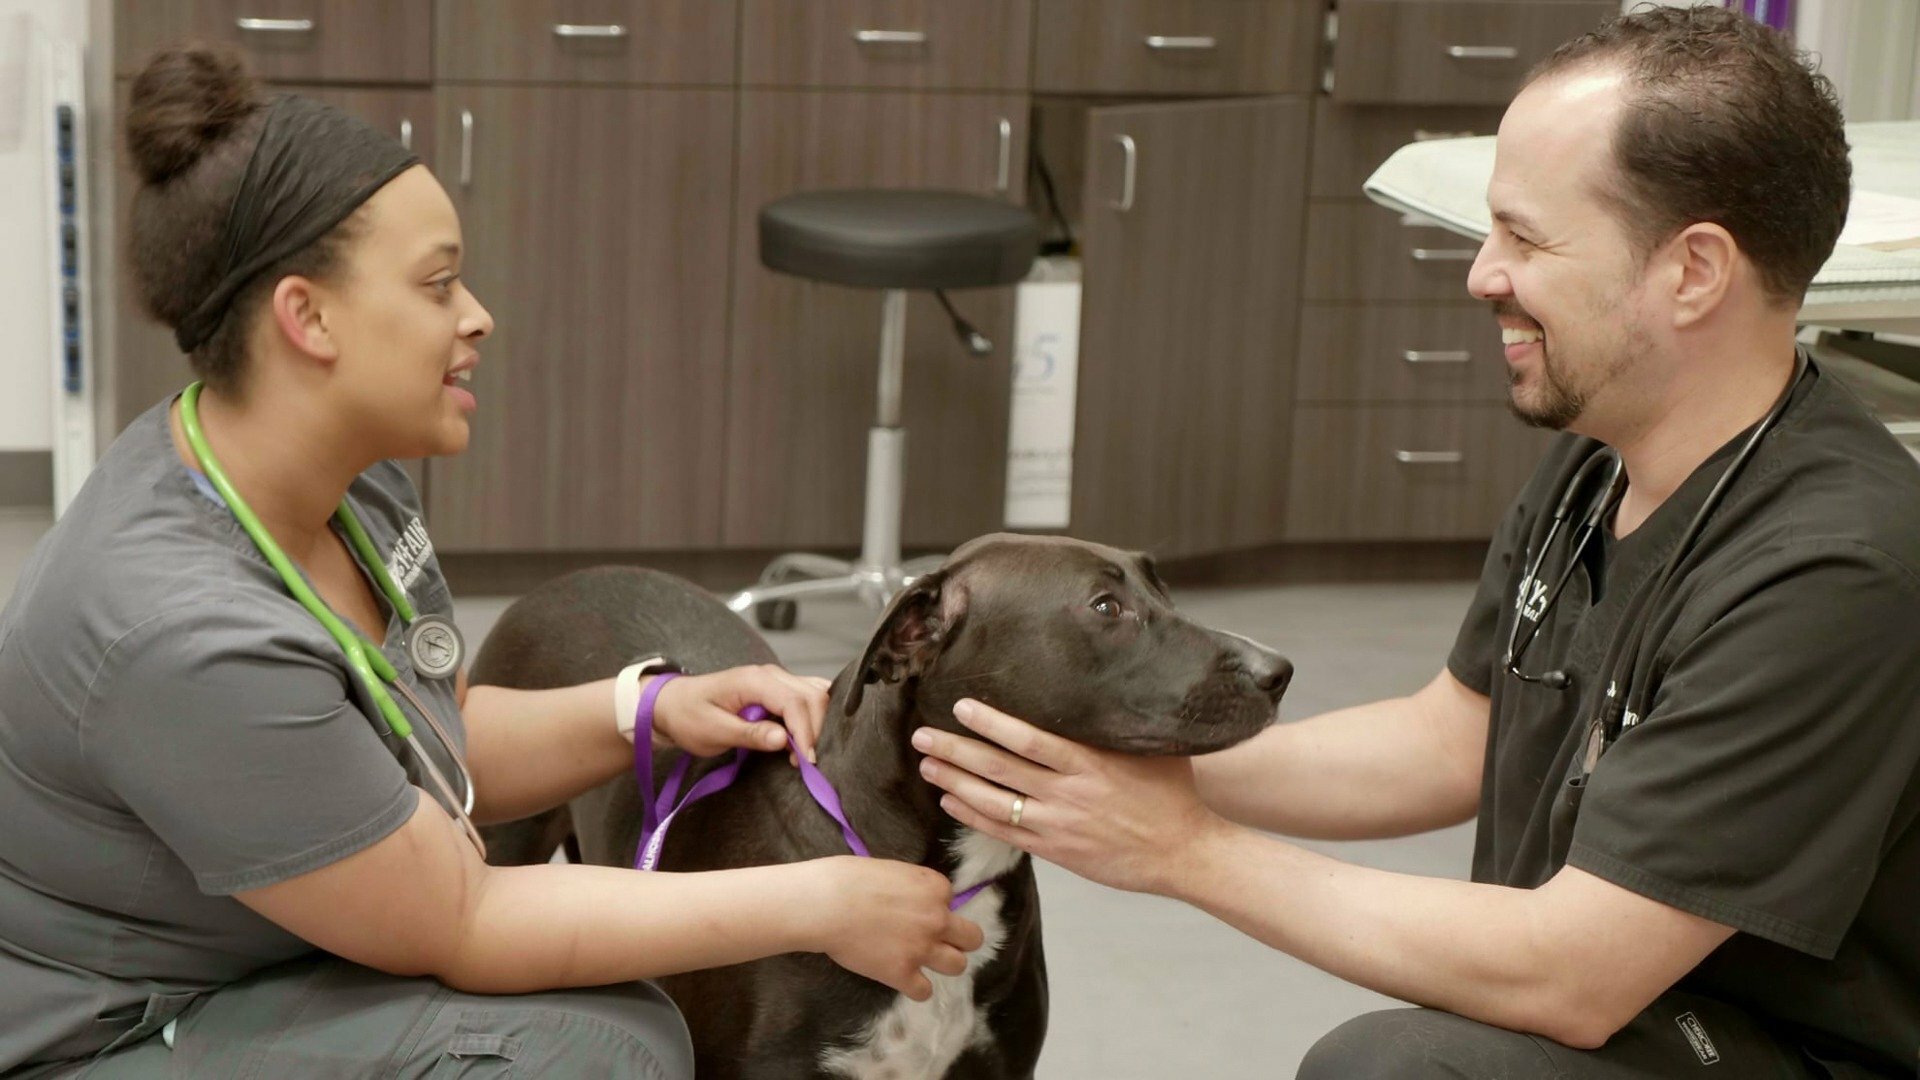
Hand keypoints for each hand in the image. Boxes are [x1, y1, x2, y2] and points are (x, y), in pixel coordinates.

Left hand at [651, 665, 832, 762]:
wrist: (673, 704)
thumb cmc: (689, 716)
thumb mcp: (714, 731)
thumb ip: (750, 734)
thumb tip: (783, 740)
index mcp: (754, 680)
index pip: (795, 702)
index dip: (806, 733)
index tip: (806, 761)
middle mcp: (771, 674)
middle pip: (814, 696)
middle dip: (817, 730)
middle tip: (805, 762)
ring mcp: (777, 679)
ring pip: (816, 695)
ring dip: (818, 724)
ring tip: (803, 753)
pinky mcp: (779, 689)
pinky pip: (807, 698)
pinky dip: (813, 718)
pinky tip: (803, 740)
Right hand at [805, 856, 983, 999]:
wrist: (827, 904)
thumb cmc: (848, 878)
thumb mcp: (892, 869)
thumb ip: (912, 886)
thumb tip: (912, 899)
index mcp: (935, 887)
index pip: (951, 900)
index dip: (933, 905)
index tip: (912, 908)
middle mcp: (937, 918)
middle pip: (972, 938)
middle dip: (960, 939)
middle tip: (941, 941)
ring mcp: (922, 948)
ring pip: (958, 966)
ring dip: (945, 963)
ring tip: (927, 961)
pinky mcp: (903, 974)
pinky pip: (925, 991)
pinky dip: (915, 987)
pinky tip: (904, 978)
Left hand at [912, 698, 1227, 894]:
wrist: (1185, 852)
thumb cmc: (1172, 794)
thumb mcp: (1151, 748)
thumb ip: (1118, 724)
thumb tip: (1101, 685)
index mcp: (1092, 763)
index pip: (1031, 739)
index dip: (993, 724)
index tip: (962, 707)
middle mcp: (1070, 793)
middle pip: (1001, 769)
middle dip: (957, 751)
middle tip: (923, 737)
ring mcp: (1060, 825)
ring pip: (995, 802)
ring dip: (956, 783)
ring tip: (927, 767)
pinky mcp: (1057, 850)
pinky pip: (1006, 832)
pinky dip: (975, 816)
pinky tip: (952, 801)